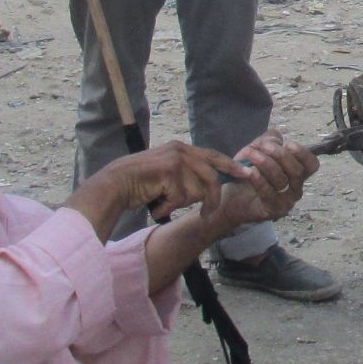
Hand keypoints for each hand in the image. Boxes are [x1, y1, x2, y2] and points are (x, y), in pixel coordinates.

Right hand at [76, 141, 240, 232]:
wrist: (115, 185)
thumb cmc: (140, 184)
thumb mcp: (167, 174)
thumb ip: (187, 174)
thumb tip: (208, 189)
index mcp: (182, 148)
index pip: (214, 156)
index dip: (231, 166)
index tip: (246, 174)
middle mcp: (181, 150)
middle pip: (211, 176)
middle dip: (212, 198)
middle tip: (207, 214)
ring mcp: (176, 159)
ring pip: (196, 191)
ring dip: (180, 204)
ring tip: (162, 203)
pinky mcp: (169, 171)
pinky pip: (180, 198)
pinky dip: (168, 208)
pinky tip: (156, 207)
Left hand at [218, 132, 315, 227]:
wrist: (231, 196)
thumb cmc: (249, 171)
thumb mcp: (258, 150)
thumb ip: (268, 140)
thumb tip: (278, 136)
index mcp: (297, 173)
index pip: (311, 164)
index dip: (303, 153)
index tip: (287, 143)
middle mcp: (296, 188)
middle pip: (297, 171)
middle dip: (281, 155)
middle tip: (264, 146)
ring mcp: (286, 201)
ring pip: (282, 181)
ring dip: (267, 165)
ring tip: (252, 155)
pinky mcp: (273, 210)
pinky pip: (269, 193)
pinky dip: (259, 180)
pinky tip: (250, 171)